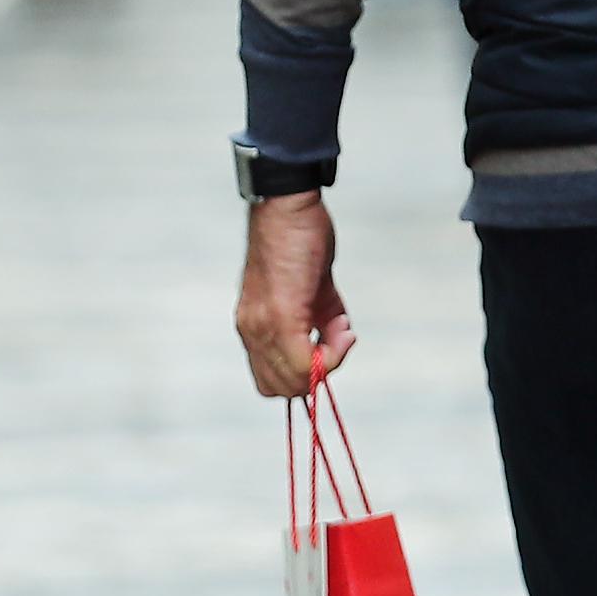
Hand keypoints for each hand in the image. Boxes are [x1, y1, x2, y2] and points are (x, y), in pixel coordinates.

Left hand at [234, 194, 353, 397]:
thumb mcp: (310, 291)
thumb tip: (338, 341)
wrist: (286, 208)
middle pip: (280, 387)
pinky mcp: (281, 314)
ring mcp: (263, 326)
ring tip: (341, 331)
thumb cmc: (298, 242)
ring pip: (293, 380)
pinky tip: (343, 328)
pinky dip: (331, 355)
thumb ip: (319, 322)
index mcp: (254, 327)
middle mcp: (252, 331)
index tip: (327, 350)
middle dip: (316, 375)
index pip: (270, 380)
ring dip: (326, 365)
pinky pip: (305, 361)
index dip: (303, 376)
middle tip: (337, 343)